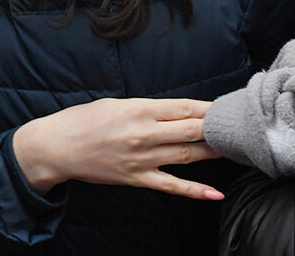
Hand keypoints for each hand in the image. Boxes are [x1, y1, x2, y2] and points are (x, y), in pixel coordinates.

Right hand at [12, 97, 222, 199]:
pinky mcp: (137, 178)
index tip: (226, 108)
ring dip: (213, 153)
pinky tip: (215, 192)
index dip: (210, 108)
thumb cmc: (82, 121)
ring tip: (234, 150)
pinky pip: (172, 186)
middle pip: (192, 130)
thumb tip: (173, 112)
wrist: (56, 147)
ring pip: (188, 155)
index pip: (185, 107)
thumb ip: (144, 108)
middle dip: (217, 129)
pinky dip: (195, 190)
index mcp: (138, 108)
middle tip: (238, 128)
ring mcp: (142, 158)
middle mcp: (144, 133)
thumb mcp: (114, 103)